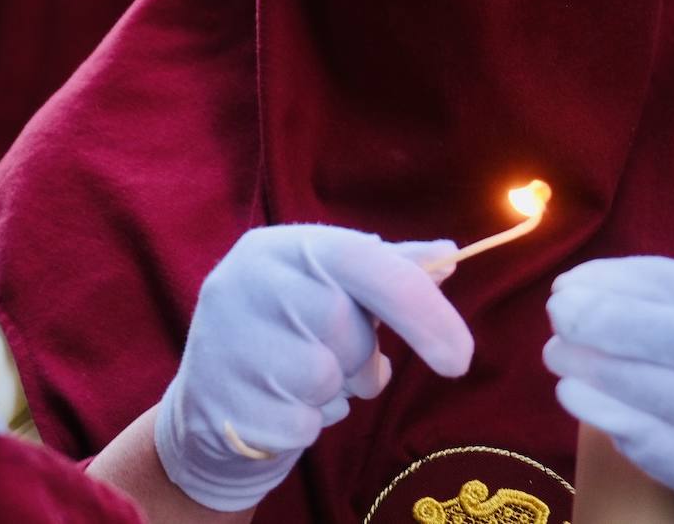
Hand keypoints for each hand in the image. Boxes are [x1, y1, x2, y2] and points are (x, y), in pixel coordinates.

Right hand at [155, 225, 472, 511]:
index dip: (419, 306)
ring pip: (320, 376)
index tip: (461, 357)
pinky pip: (299, 424)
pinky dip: (308, 425)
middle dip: (360, 355)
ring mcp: (223, 340)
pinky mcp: (217, 401)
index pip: (360, 258)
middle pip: (343, 323)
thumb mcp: (331, 291)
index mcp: (277, 247)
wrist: (212, 399)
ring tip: (305, 383)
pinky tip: (282, 407)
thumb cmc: (290, 335)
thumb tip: (449, 253)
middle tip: (344, 362)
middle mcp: (243, 281)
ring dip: (333, 392)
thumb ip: (389, 272)